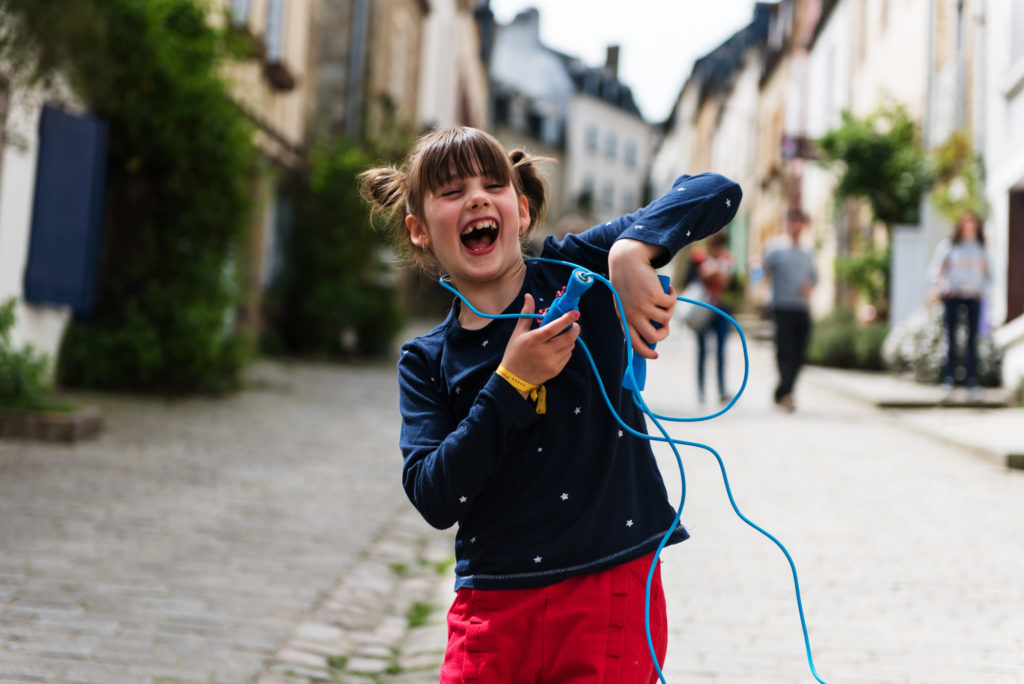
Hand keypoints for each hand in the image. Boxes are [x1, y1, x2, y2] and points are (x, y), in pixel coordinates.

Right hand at [500, 294, 579, 393]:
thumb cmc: (515, 353)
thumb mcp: (518, 332)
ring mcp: (551, 362)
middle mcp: (544, 352)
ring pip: (570, 346)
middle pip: (567, 338)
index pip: (554, 328)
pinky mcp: (555, 370)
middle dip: (574, 329)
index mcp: (534, 340)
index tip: (575, 312)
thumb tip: (529, 296)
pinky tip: (559, 347)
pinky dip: (567, 349)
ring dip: (570, 339)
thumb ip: (526, 314)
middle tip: (573, 324)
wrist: (513, 379)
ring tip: (563, 336)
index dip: (566, 319)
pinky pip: (567, 356)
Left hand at [608, 239, 674, 358]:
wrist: (628, 260)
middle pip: (653, 337)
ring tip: (664, 299)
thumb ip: (633, 317)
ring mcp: (644, 306)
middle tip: (666, 325)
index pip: (634, 343)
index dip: (645, 352)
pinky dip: (673, 296)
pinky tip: (668, 288)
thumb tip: (651, 335)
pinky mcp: (655, 296)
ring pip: (665, 319)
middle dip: (664, 333)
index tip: (655, 355)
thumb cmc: (627, 282)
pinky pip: (671, 304)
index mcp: (624, 318)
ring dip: (669, 310)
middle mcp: (633, 314)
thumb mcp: (625, 301)